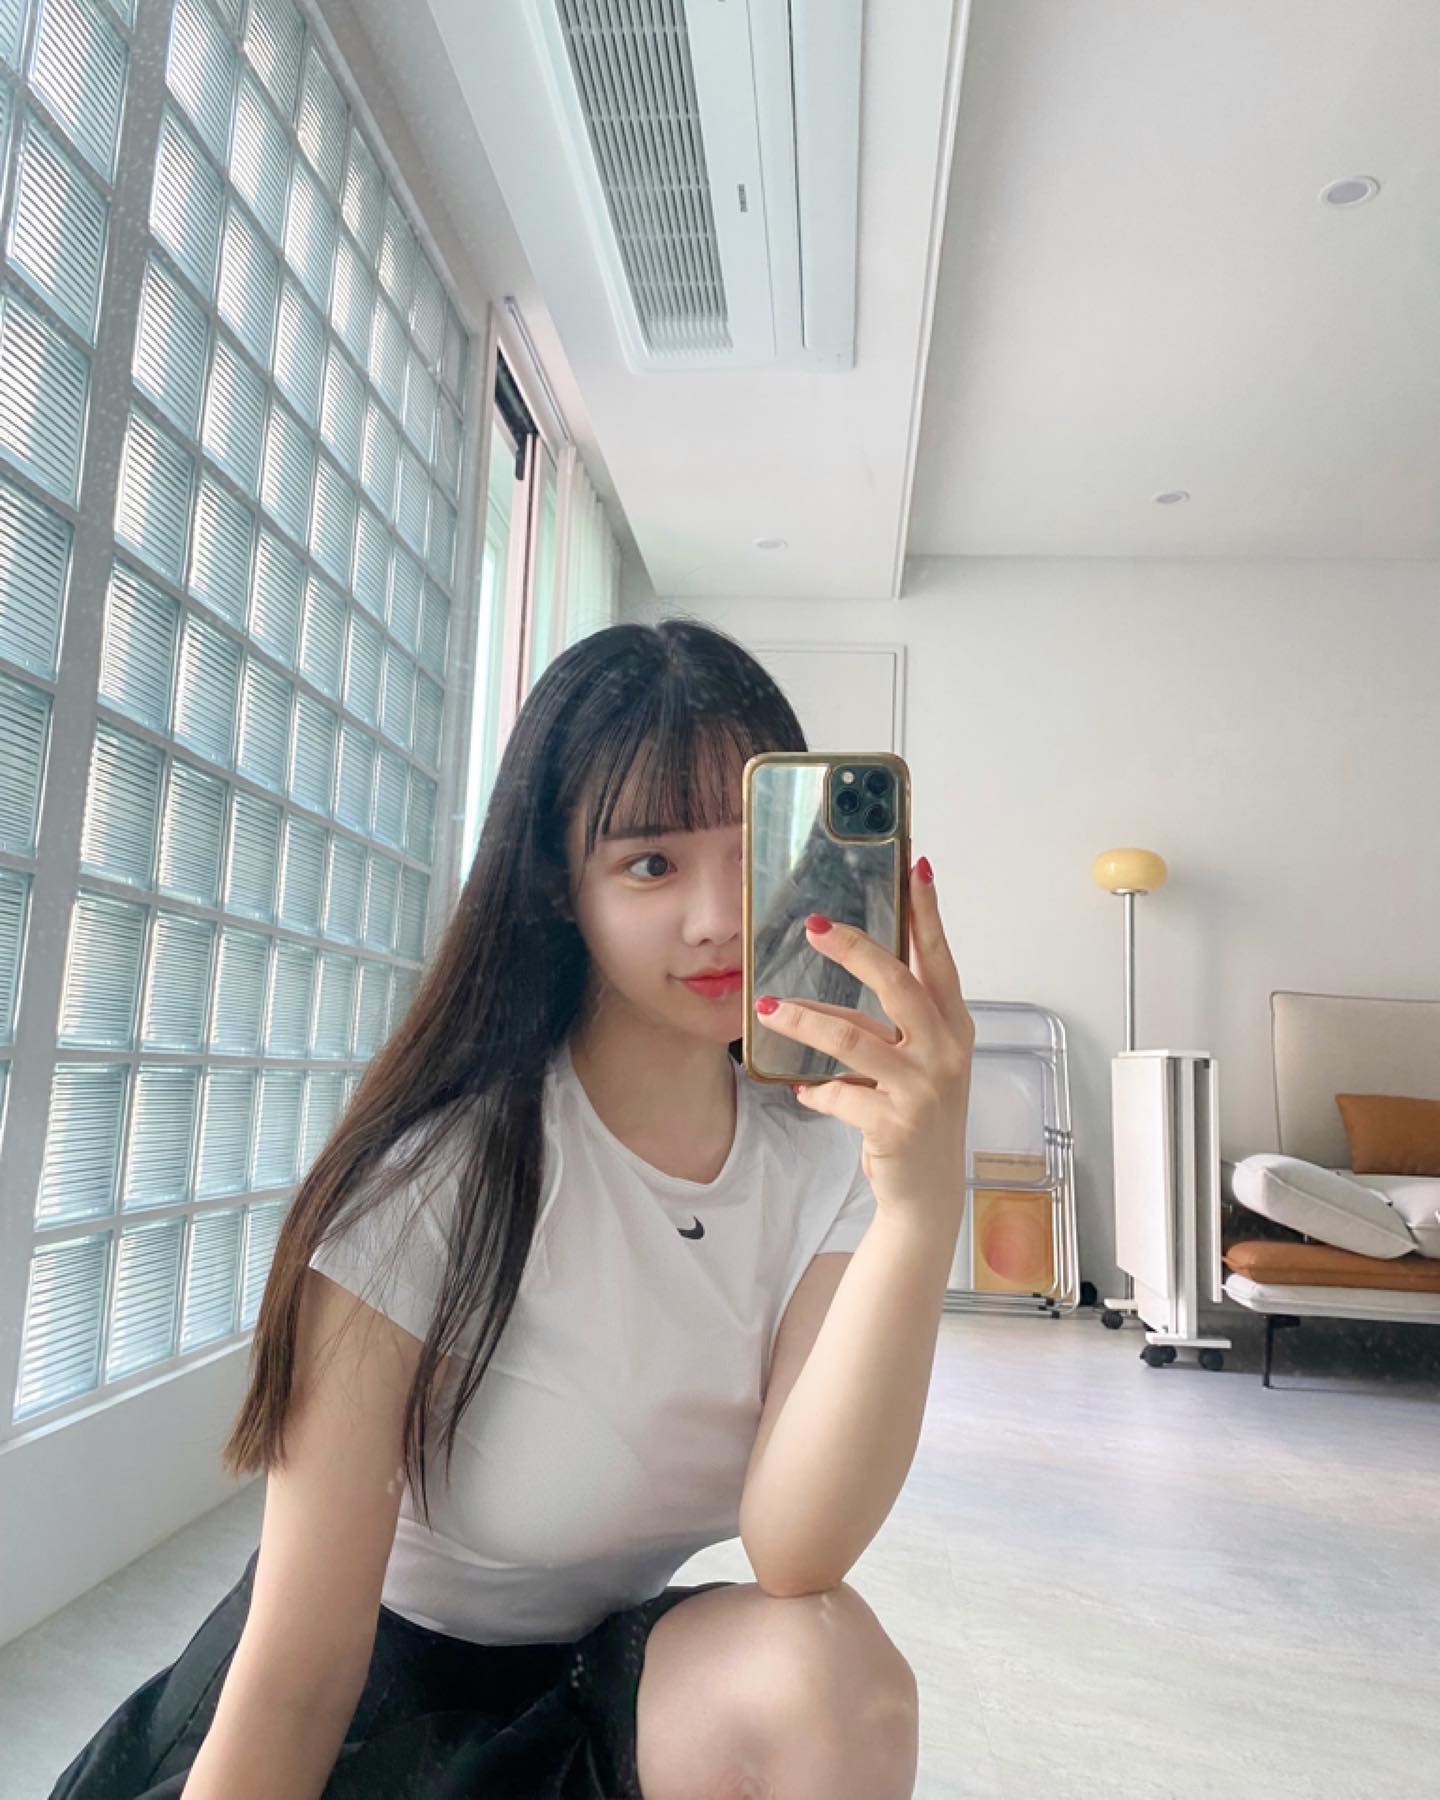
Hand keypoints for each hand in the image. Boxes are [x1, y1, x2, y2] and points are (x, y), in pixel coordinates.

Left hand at [754, 858, 974, 1232]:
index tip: (917, 867)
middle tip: (813, 928)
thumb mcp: (913, 1064)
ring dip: (803, 1020)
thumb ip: (884, 1027)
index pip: (939, 959)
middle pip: (896, 984)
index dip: (928, 914)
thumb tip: (828, 995)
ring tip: (767, 1007)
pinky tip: (806, 1093)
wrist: (927, 1194)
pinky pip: (837, 1094)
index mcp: (954, 1027)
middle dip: (852, 950)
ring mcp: (922, 1089)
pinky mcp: (894, 1124)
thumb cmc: (917, 1116)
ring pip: (850, 1038)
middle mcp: (945, 1051)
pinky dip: (815, 1091)